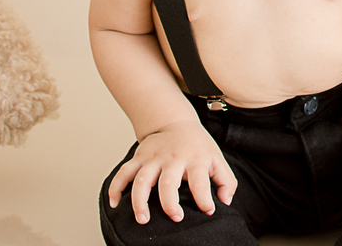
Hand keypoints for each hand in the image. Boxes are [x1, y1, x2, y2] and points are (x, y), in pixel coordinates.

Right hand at [108, 120, 236, 224]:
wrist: (176, 122)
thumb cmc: (198, 147)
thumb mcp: (218, 159)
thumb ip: (226, 182)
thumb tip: (224, 202)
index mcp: (195, 160)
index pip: (200, 182)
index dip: (205, 199)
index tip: (207, 211)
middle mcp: (173, 159)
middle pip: (167, 183)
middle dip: (169, 203)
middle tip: (175, 217)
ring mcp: (153, 158)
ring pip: (142, 180)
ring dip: (139, 201)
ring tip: (142, 219)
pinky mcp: (138, 158)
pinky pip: (123, 173)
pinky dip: (116, 188)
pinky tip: (115, 204)